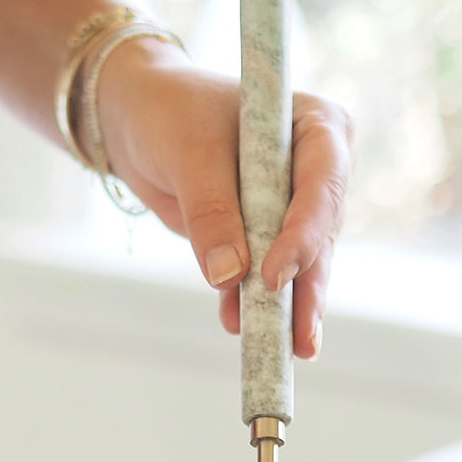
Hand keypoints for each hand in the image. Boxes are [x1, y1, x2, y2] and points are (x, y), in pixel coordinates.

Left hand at [96, 43, 351, 354]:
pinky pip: (263, 277)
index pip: (323, 185)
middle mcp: (316, 169)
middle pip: (320, 236)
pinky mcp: (265, 236)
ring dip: (284, 307)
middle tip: (300, 337)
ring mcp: (293, 207)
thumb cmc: (171, 114)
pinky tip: (236, 325)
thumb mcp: (190, 155)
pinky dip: (250, 303)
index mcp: (316, 127)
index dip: (304, 234)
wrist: (138, 121)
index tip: (274, 276)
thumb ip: (212, 212)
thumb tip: (229, 275)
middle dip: (306, 288)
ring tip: (277, 347)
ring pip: (299, 266)